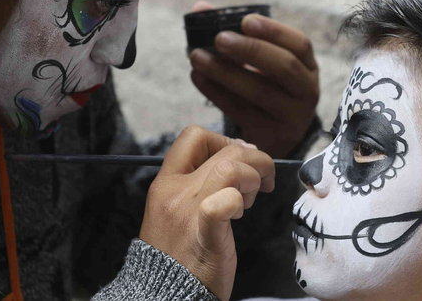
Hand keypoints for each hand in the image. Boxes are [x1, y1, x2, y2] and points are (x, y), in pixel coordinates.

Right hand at [140, 126, 274, 300]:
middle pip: (224, 149)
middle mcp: (174, 191)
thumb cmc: (178, 251)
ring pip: (229, 167)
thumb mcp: (177, 207)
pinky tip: (238, 212)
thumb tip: (241, 151)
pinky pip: (220, 205)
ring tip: (249, 201)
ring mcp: (188, 212)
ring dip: (252, 178)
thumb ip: (200, 181)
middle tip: (260, 183)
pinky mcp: (205, 236)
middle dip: (253, 159)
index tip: (239, 160)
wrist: (161, 294)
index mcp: (166, 182)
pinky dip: (235, 201)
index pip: (194, 136)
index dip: (224, 140)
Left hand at [189, 1, 319, 157]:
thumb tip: (201, 8)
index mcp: (308, 66)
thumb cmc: (264, 85)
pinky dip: (216, 92)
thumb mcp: (258, 61)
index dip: (274, 31)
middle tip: (219, 39)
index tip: (245, 21)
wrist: (275, 134)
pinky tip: (198, 77)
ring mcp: (292, 116)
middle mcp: (307, 90)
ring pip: (261, 92)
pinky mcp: (272, 135)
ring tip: (197, 57)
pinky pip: (242, 111)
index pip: (300, 44)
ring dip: (226, 72)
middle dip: (250, 50)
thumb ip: (233, 31)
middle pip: (284, 67)